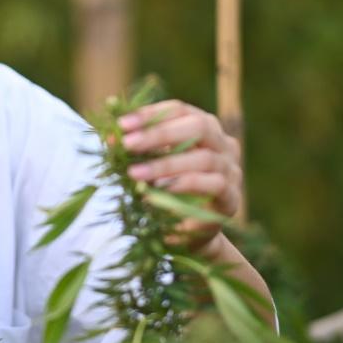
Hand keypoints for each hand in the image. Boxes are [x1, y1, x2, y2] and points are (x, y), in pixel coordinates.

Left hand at [118, 100, 242, 255]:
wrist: (186, 233)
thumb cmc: (165, 191)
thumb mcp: (150, 166)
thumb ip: (137, 150)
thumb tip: (110, 137)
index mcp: (204, 128)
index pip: (180, 109)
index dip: (151, 114)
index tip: (121, 124)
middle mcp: (223, 145)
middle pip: (199, 127)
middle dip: (160, 134)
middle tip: (128, 145)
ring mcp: (232, 171)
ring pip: (205, 159)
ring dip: (166, 165)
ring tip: (136, 175)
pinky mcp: (231, 199)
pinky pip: (214, 187)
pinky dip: (185, 188)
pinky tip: (159, 195)